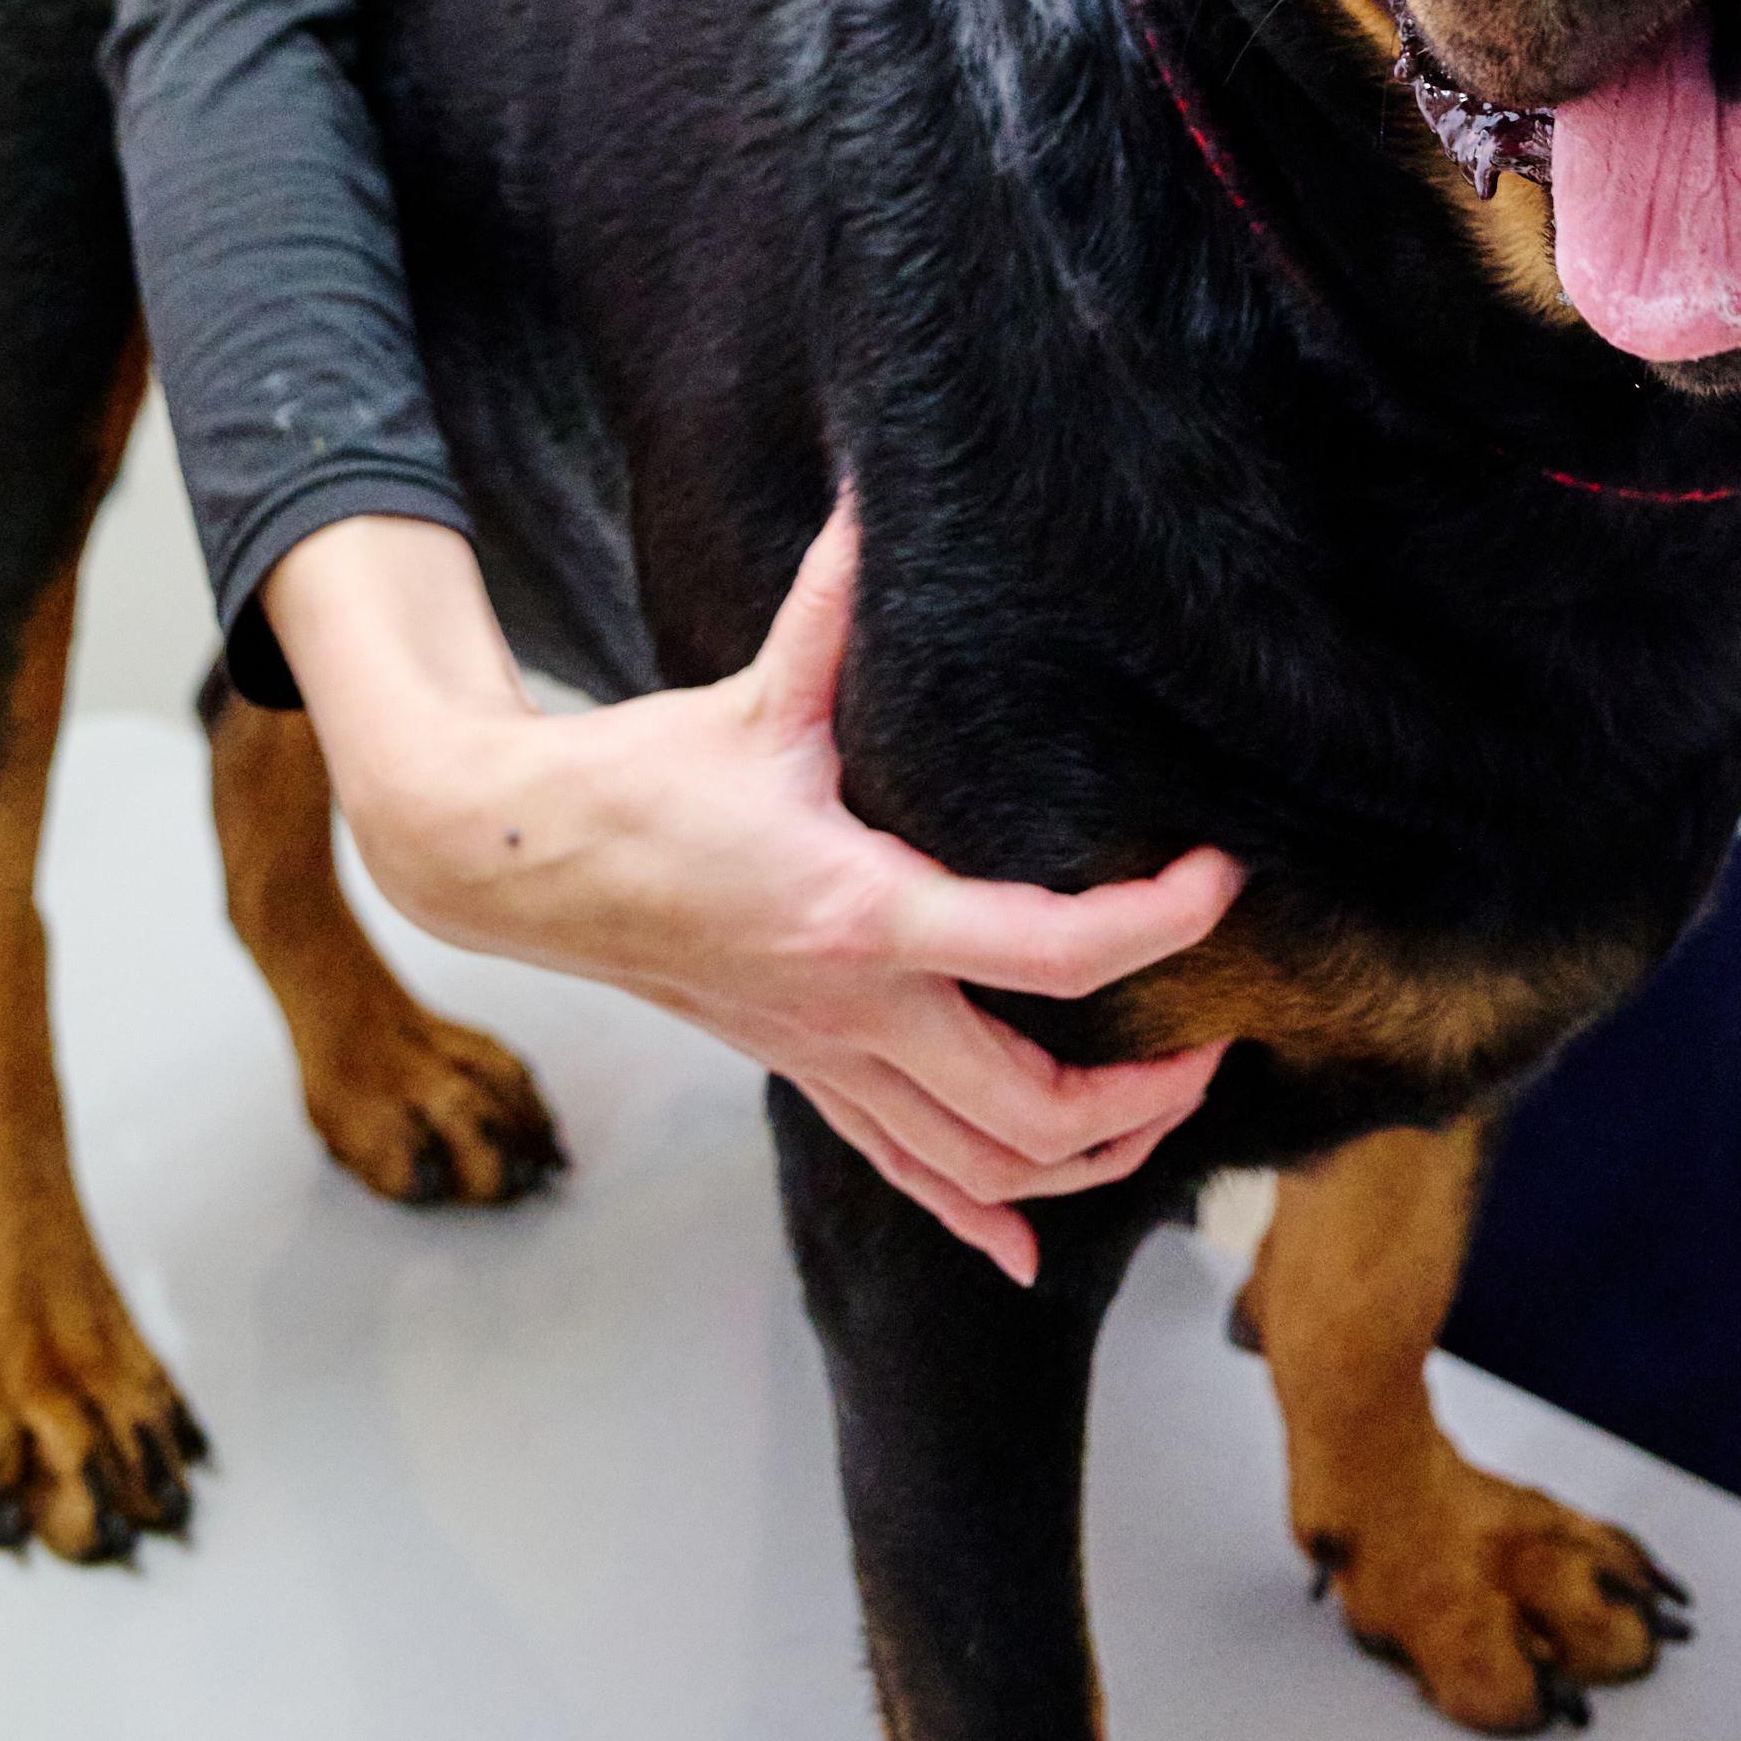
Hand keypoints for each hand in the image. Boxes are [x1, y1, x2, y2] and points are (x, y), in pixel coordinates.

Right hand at [267, 502, 1244, 1284]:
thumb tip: (879, 489)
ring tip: (1162, 1107)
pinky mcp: (803, 1077)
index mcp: (863, 916)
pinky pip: (906, 1179)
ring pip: (982, 1169)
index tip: (1219, 882)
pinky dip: (981, 1218)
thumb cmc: (642, 776)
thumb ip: (835, 604)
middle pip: (1036, 1109)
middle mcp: (855, 1013)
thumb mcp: (754, 692)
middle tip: (1216, 1036)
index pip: (1051, 952)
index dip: (1158, 925)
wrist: (521, 864)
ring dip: (1088, 1159)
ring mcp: (827, 1062)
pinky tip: (1033, 1251)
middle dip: (1149, 1093)